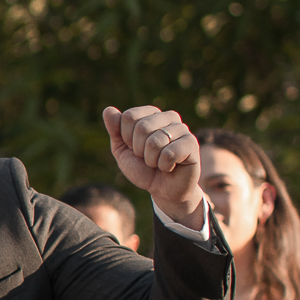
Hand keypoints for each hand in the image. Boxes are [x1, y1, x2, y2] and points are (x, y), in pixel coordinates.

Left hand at [102, 105, 204, 226]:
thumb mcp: (123, 151)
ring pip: (155, 141)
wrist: (163, 190)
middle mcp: (169, 117)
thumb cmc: (144, 169)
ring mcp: (182, 129)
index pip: (129, 117)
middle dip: (139, 150)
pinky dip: (164, 165)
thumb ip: (115, 130)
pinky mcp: (192, 143)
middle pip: (141, 127)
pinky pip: (169, 153)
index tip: (135, 148)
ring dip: (151, 160)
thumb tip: (108, 109)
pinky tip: (170, 167)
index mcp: (152, 114)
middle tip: (148, 158)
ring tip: (159, 163)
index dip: (127, 138)